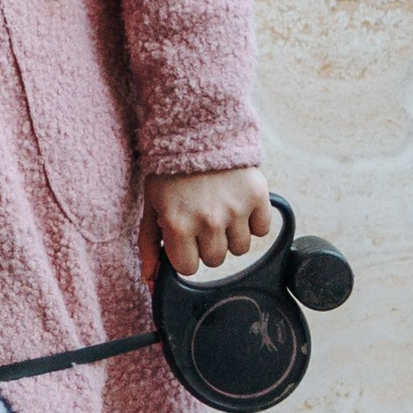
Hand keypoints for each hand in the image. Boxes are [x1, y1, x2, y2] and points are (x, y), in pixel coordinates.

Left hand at [147, 166, 273, 281]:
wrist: (198, 133)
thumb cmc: (169, 174)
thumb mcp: (151, 206)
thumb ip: (149, 244)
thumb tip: (150, 280)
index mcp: (177, 224)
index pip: (189, 268)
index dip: (186, 254)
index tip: (185, 238)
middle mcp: (208, 221)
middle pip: (216, 260)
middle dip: (207, 245)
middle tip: (202, 220)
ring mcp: (235, 210)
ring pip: (240, 249)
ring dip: (231, 236)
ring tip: (221, 210)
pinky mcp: (258, 197)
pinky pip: (262, 230)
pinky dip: (254, 222)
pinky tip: (239, 204)